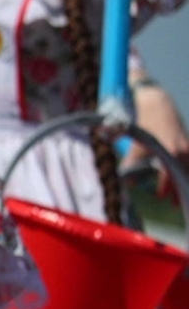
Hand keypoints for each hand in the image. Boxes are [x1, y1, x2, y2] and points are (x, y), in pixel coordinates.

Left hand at [125, 83, 188, 200]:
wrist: (158, 105)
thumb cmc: (145, 126)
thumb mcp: (136, 145)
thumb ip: (131, 163)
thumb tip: (127, 183)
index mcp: (170, 151)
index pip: (169, 176)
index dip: (165, 188)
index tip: (160, 197)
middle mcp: (183, 150)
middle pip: (184, 176)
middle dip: (179, 190)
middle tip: (175, 204)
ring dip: (186, 181)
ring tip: (181, 195)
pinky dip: (188, 171)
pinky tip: (185, 180)